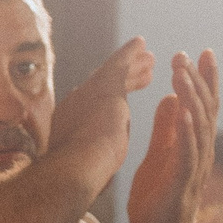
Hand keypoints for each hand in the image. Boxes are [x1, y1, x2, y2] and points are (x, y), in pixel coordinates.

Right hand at [44, 37, 155, 199]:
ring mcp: (87, 94)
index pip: (95, 109)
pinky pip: (119, 64)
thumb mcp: (87, 166)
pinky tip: (142, 44)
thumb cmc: (81, 178)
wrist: (75, 170)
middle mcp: (74, 105)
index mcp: (71, 127)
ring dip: (131, 66)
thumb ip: (90, 159)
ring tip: (150, 59)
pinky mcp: (104, 88)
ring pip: (113, 73)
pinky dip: (130, 53)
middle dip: (124, 80)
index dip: (112, 102)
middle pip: (103, 87)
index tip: (122, 96)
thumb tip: (93, 167)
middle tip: (143, 71)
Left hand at [128, 49, 221, 222]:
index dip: (204, 79)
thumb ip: (166, 128)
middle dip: (198, 80)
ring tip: (182, 75)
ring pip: (199, 126)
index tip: (202, 52)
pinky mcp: (182, 182)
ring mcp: (194, 167)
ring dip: (192, 98)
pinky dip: (187, 131)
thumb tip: (172, 98)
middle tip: (188, 55)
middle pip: (206, 110)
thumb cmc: (159, 198)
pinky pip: (188, 153)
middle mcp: (201, 152)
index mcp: (194, 144)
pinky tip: (184, 112)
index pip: (203, 105)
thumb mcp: (160, 154)